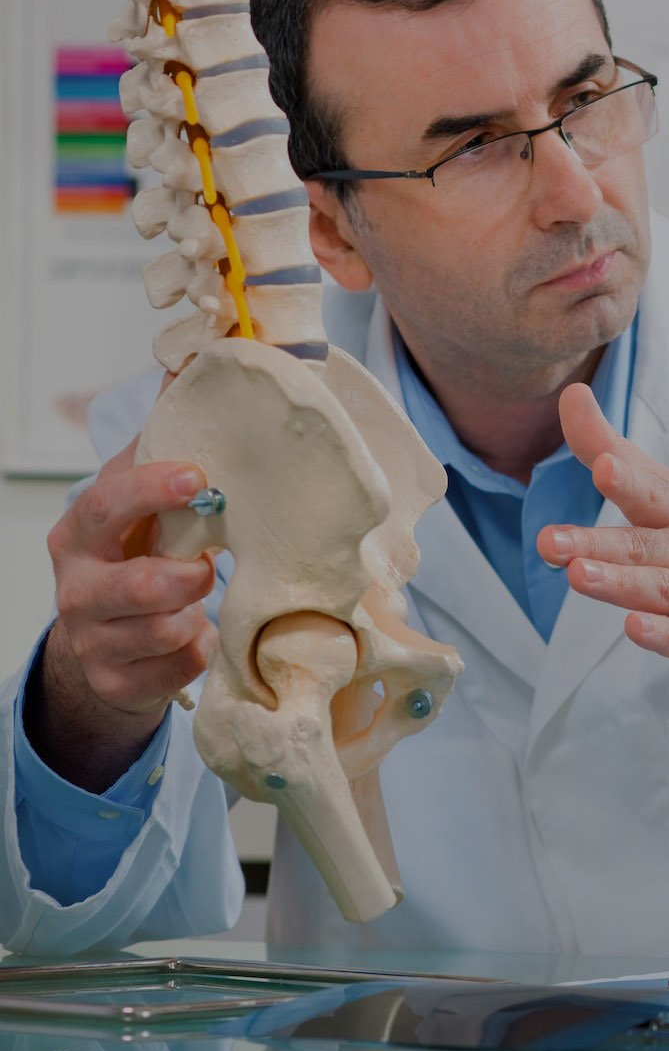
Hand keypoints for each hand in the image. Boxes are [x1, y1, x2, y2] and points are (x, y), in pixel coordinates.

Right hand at [31, 437, 216, 785]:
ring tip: (198, 600)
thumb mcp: (139, 504)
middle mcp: (76, 589)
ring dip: (197, 613)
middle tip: (210, 564)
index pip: (105, 505)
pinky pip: (183, 665)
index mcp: (79, 535)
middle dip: (187, 575)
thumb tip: (185, 366)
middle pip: (137, 584)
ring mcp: (93, 641)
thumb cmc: (133, 557)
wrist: (106, 643)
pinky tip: (198, 635)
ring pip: (165, 629)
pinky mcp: (117, 684)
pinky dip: (203, 649)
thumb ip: (159, 443)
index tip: (198, 478)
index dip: (150, 490)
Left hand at [537, 384, 668, 711]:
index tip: (602, 463)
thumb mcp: (667, 493)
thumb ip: (611, 449)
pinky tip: (635, 627)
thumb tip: (571, 397)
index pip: (651, 491)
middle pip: (642, 546)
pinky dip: (663, 633)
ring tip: (579, 575)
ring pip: (661, 589)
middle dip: (596, 543)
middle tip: (550, 541)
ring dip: (620, 583)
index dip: (627, 478)